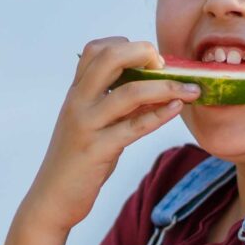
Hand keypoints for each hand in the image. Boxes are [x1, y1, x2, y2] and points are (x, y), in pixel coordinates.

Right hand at [18, 38, 196, 235]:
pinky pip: (135, 126)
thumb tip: (157, 89)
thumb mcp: (94, 125)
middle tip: (166, 66)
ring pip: (129, 92)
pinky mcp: (97, 150)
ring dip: (166, 86)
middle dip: (144, 53)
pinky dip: (160, 114)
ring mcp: (86, 125)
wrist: (51, 199)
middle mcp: (78, 102)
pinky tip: (177, 107)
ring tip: (192, 89)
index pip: (96, 49)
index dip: (125, 45)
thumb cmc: (77, 161)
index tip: (148, 59)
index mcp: (76, 92)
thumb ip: (118, 105)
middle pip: (110, 58)